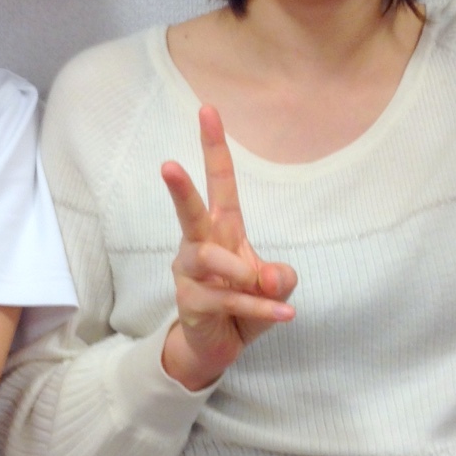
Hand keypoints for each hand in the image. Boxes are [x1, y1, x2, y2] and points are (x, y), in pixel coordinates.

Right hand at [160, 105, 296, 390]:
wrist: (217, 347)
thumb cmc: (245, 303)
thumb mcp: (273, 288)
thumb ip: (279, 278)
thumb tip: (271, 276)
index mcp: (222, 228)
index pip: (219, 181)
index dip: (213, 145)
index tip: (208, 109)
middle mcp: (200, 245)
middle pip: (189, 211)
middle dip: (180, 189)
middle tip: (167, 165)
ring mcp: (191, 274)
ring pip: (209, 260)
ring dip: (241, 272)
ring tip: (262, 284)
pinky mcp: (191, 302)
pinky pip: (228, 299)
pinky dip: (261, 308)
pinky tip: (287, 315)